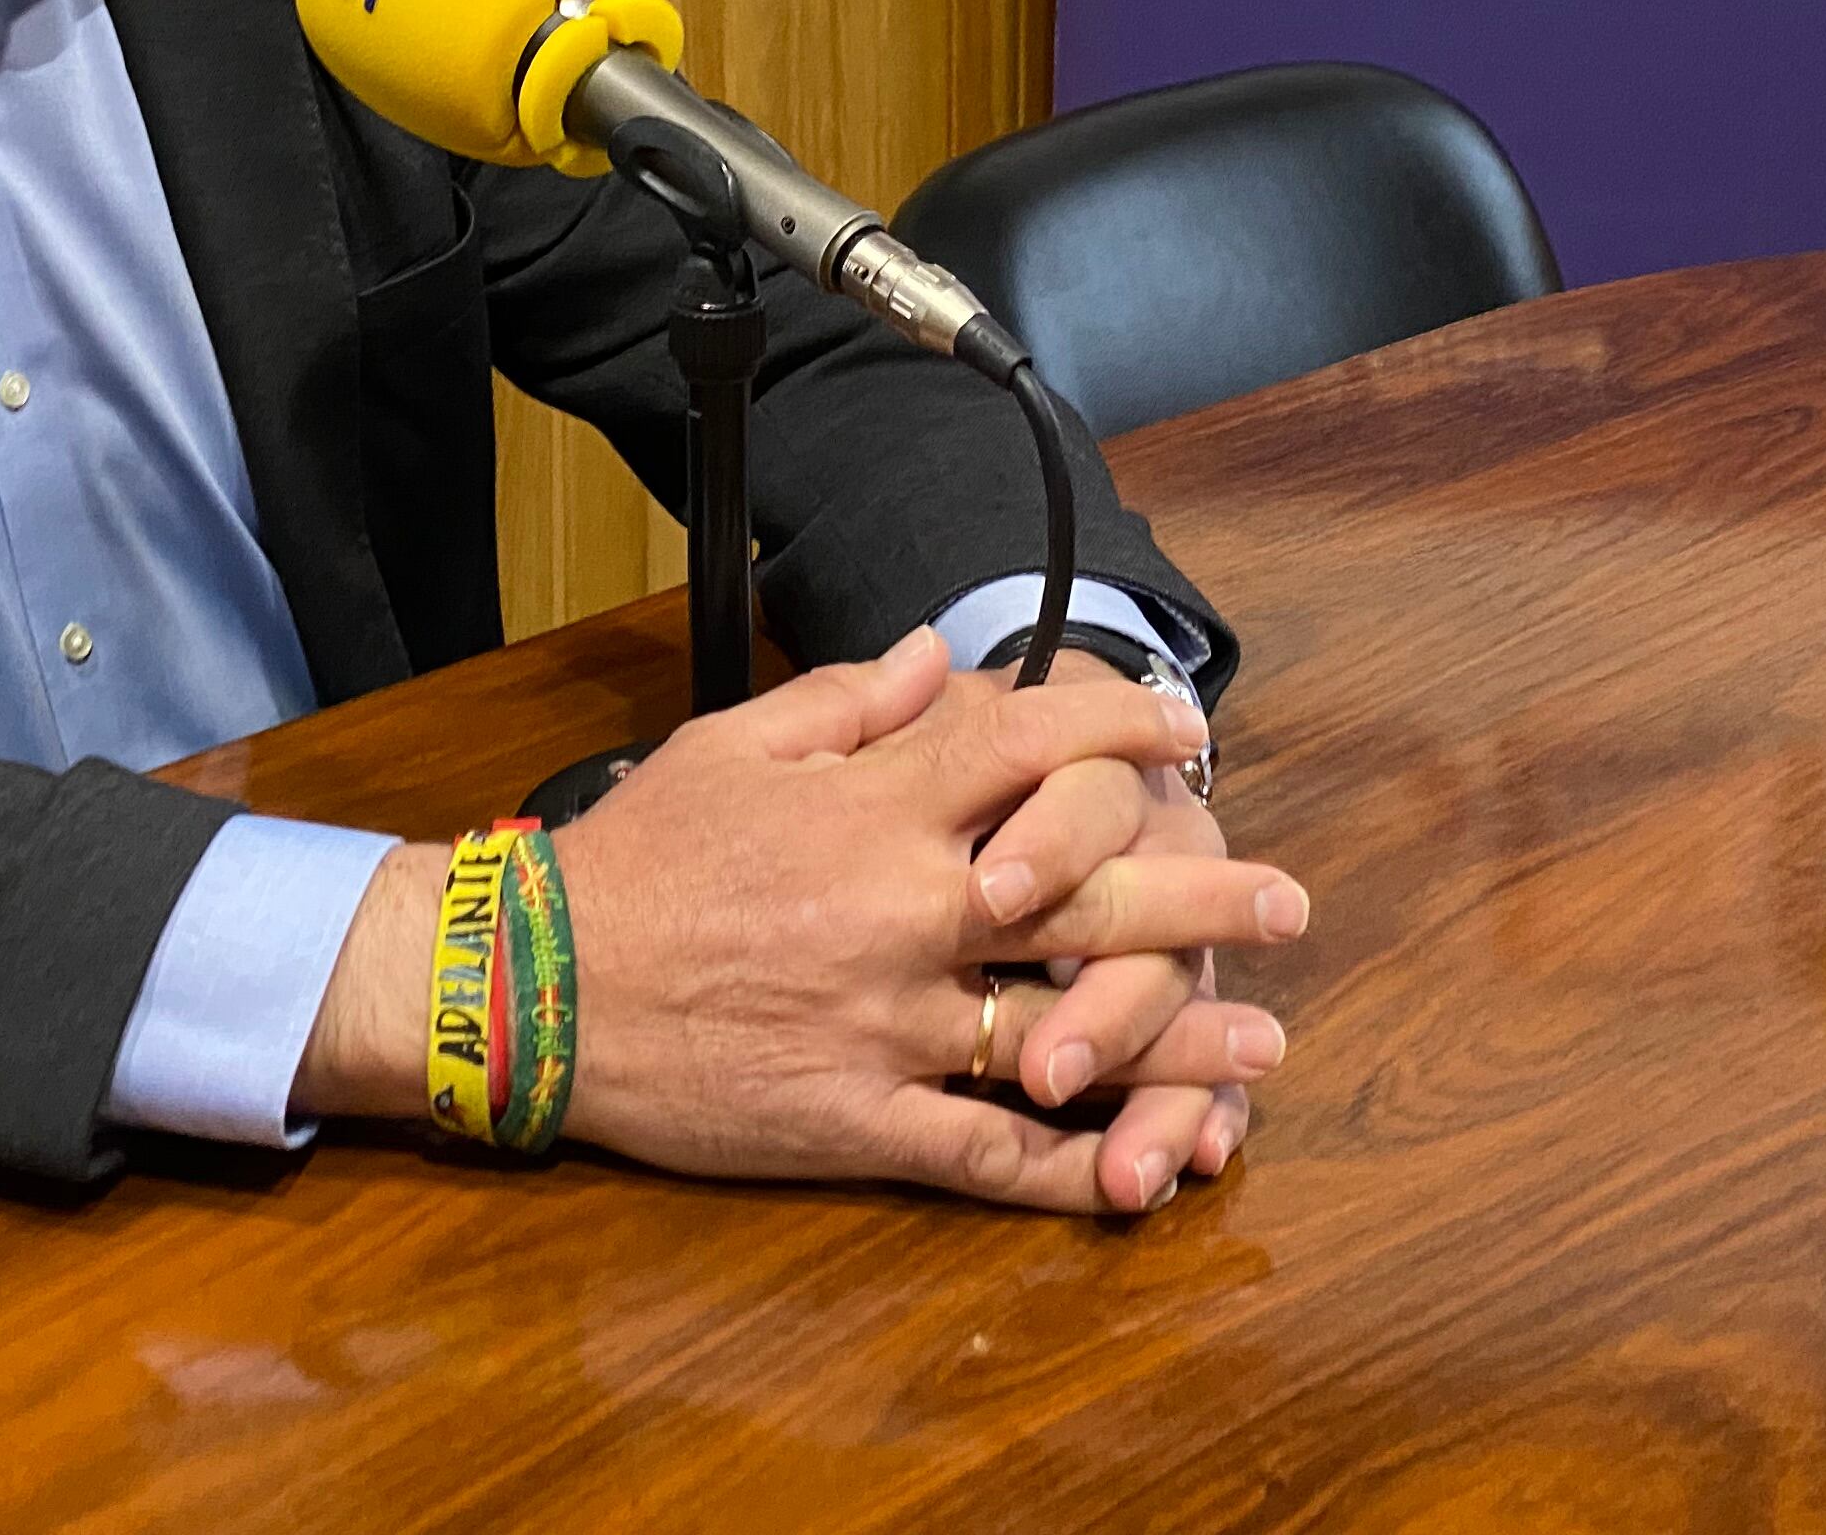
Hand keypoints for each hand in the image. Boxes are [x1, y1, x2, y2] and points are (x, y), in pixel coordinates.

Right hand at [297, 631, 1302, 1212]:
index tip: (1188, 730)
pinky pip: (981, 1153)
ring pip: (1062, 1032)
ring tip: (1262, 1045)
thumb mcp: (737, 744)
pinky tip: (1136, 1171)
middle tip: (1289, 901)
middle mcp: (904, 911)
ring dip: (1173, 1041)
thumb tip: (944, 654)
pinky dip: (1065, 1166)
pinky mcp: (856, 1118)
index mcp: (876, 809)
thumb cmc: (638, 856)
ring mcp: (888, 1024)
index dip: (1125, 732)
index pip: (1032, 749)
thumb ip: (855, 702)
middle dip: (1201, 891)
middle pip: (1087, 893)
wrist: (536, 983)